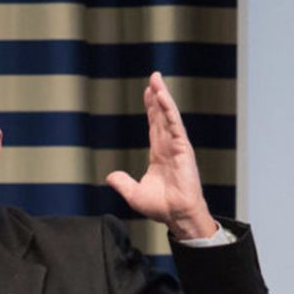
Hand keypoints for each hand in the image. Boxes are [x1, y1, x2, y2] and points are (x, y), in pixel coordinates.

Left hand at [104, 72, 217, 240]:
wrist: (177, 215)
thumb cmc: (161, 208)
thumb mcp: (134, 194)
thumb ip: (123, 183)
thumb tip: (110, 177)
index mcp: (159, 154)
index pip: (154, 126)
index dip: (151, 109)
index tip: (148, 93)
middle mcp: (169, 147)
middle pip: (161, 116)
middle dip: (157, 97)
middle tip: (154, 78)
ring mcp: (177, 146)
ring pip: (168, 116)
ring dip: (163, 97)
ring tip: (157, 80)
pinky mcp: (183, 149)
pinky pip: (175, 126)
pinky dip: (169, 111)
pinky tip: (163, 97)